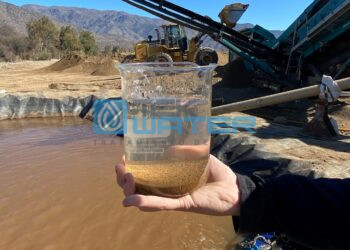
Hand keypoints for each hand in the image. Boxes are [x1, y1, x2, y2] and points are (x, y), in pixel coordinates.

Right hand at [115, 154, 240, 215]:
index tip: (124, 155)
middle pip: (138, 186)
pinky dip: (144, 203)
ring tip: (126, 177)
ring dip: (130, 189)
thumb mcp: (200, 155)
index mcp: (167, 177)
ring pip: (143, 197)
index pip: (143, 173)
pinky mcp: (181, 204)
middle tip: (121, 167)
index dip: (130, 166)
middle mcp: (166, 188)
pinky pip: (160, 205)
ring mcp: (172, 197)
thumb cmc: (216, 172)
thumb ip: (186, 149)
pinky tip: (130, 200)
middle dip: (124, 178)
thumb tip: (168, 147)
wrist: (234, 188)